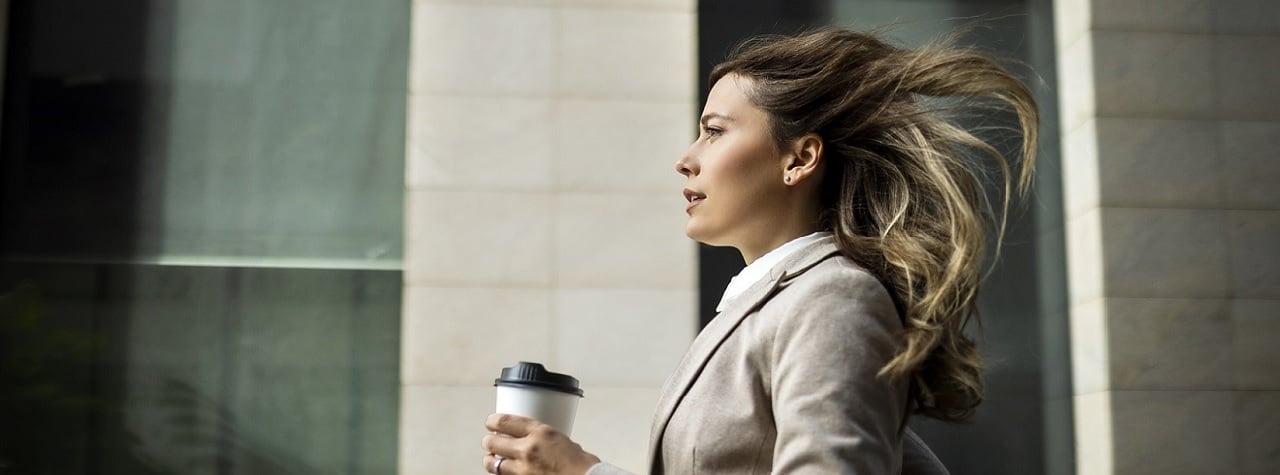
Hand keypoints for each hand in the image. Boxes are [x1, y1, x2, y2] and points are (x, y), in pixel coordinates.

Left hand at [482, 413, 600, 474]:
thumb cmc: (580, 465)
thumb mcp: (562, 439)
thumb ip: (543, 438)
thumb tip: (533, 439)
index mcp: (539, 432)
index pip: (504, 421)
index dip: (493, 421)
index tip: (491, 422)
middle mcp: (527, 449)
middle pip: (492, 442)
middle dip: (489, 442)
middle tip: (491, 442)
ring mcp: (522, 469)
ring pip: (492, 463)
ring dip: (491, 460)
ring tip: (493, 459)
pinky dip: (501, 474)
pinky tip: (504, 472)